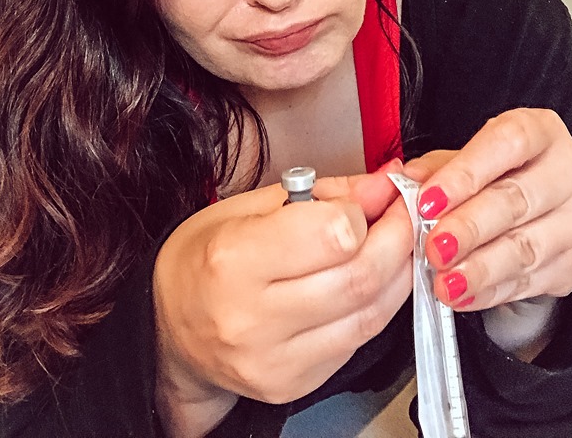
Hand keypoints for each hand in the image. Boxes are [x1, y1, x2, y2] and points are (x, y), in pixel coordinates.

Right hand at [152, 163, 412, 434]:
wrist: (168, 329)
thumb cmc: (204, 258)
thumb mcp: (250, 205)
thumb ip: (324, 194)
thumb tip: (384, 185)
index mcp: (233, 259)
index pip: (332, 235)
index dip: (362, 212)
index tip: (369, 198)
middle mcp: (251, 317)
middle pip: (359, 278)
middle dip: (397, 240)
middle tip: (403, 215)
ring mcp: (272, 360)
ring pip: (369, 315)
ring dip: (397, 275)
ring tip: (393, 245)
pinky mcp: (291, 385)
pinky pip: (356, 342)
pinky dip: (375, 307)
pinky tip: (370, 283)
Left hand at [404, 108, 571, 311]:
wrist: (538, 206)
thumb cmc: (499, 173)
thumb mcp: (464, 157)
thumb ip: (435, 167)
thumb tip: (405, 181)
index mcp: (541, 131)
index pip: (508, 144)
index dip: (465, 173)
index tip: (428, 200)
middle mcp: (568, 170)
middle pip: (516, 200)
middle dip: (469, 228)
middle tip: (435, 247)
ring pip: (527, 247)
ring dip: (480, 268)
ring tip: (446, 281)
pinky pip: (531, 281)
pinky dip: (492, 291)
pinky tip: (465, 294)